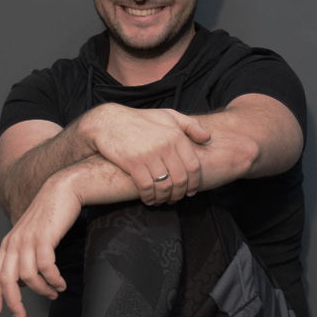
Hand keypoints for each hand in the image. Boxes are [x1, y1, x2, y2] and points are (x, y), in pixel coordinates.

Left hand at [0, 177, 81, 316]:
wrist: (61, 191)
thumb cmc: (49, 215)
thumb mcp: (30, 236)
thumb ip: (23, 257)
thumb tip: (22, 281)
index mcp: (8, 244)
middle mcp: (14, 243)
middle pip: (7, 280)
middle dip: (13, 302)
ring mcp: (28, 240)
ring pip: (29, 276)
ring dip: (42, 290)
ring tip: (54, 293)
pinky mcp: (44, 237)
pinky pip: (46, 267)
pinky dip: (53, 279)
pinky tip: (60, 283)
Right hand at [86, 105, 210, 204]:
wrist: (109, 122)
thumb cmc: (140, 120)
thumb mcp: (167, 115)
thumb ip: (190, 125)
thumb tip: (207, 138)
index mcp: (176, 135)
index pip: (193, 166)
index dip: (194, 183)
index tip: (190, 191)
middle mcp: (165, 145)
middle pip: (180, 179)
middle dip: (179, 194)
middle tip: (174, 199)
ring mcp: (149, 154)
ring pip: (164, 186)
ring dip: (164, 198)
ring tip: (161, 201)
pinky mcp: (133, 163)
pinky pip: (147, 187)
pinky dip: (149, 197)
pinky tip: (148, 199)